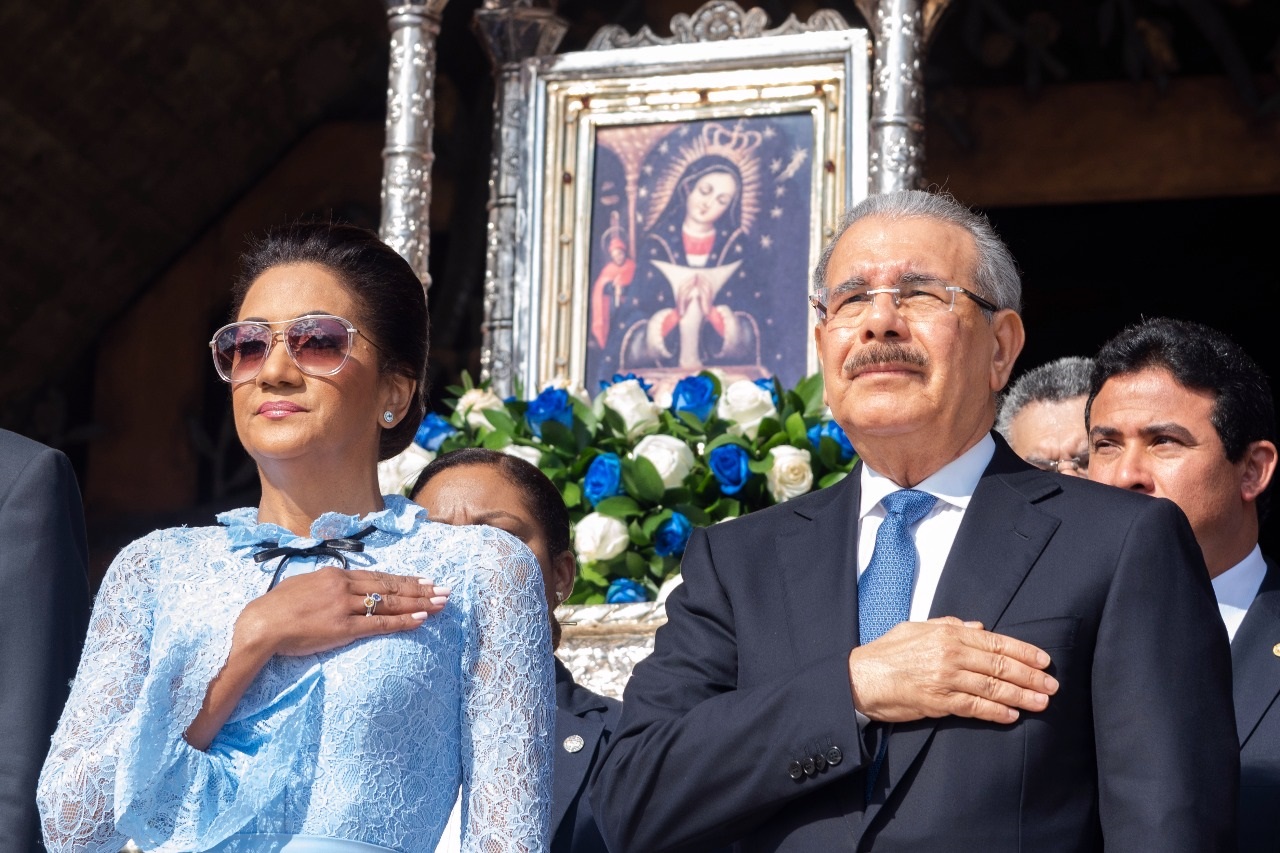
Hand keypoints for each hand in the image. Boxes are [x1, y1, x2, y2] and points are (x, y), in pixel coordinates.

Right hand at [237, 567, 450, 658]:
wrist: (262, 623)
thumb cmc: (279, 606)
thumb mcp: (306, 583)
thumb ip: (329, 583)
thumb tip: (343, 585)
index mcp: (337, 575)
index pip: (379, 577)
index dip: (405, 579)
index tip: (426, 579)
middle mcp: (345, 587)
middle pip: (391, 587)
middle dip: (421, 589)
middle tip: (445, 590)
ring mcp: (345, 607)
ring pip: (390, 603)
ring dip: (419, 603)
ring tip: (440, 604)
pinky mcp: (343, 628)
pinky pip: (379, 624)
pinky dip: (402, 621)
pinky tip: (420, 620)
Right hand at [847, 617, 1057, 723]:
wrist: (860, 677)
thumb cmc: (886, 652)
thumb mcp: (916, 628)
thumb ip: (948, 625)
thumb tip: (978, 626)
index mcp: (948, 633)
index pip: (996, 642)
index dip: (1024, 652)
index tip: (1044, 660)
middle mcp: (951, 654)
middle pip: (1000, 665)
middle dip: (1030, 676)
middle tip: (1052, 685)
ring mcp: (946, 679)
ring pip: (993, 687)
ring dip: (1022, 696)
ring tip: (1042, 702)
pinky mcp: (939, 702)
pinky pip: (975, 707)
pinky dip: (996, 711)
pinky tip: (1013, 715)